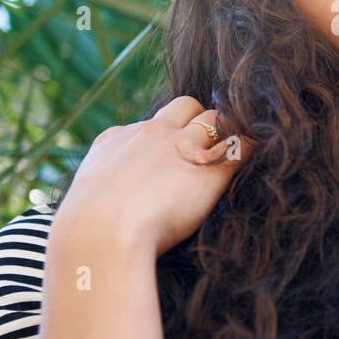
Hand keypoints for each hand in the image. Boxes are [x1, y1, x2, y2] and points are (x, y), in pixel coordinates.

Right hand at [56, 96, 255, 256]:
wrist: (101, 234)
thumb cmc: (88, 231)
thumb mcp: (86, 199)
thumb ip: (102, 190)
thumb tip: (100, 206)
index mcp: (117, 140)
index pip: (150, 123)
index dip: (165, 135)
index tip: (170, 153)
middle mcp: (151, 134)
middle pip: (186, 105)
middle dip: (199, 120)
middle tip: (206, 147)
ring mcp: (182, 146)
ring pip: (215, 119)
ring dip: (225, 133)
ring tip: (233, 150)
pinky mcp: (209, 168)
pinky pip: (241, 145)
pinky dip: (248, 148)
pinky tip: (252, 157)